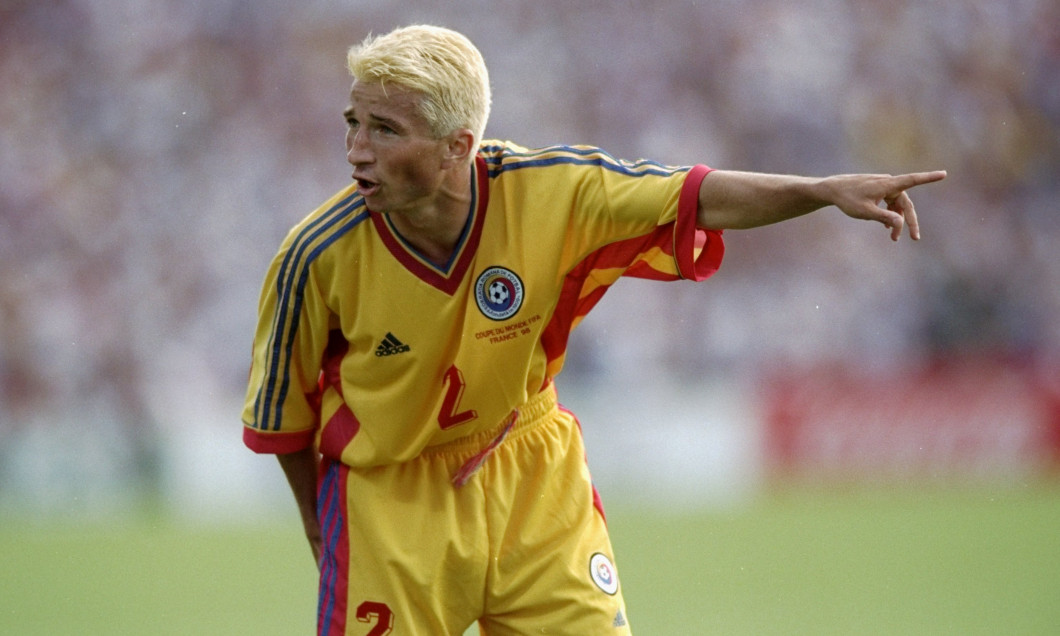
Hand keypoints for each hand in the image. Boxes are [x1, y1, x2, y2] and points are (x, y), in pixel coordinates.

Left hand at [823, 171, 946, 240]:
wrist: (832, 189)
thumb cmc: (847, 200)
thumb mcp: (865, 212)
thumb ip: (884, 218)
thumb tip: (900, 223)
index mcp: (887, 185)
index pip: (912, 180)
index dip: (929, 178)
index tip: (944, 174)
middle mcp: (888, 183)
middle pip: (905, 203)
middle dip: (909, 221)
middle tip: (915, 238)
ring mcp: (883, 186)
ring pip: (897, 205)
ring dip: (897, 220)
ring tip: (893, 238)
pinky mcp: (878, 189)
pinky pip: (889, 203)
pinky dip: (890, 214)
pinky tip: (887, 227)